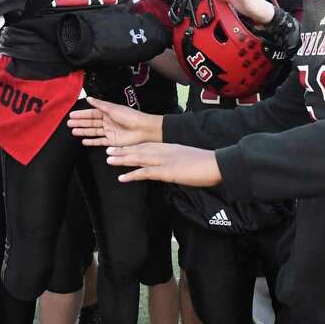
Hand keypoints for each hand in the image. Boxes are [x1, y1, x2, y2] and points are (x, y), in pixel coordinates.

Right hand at [68, 97, 161, 146]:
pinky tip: (84, 141)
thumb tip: (88, 98)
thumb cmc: (129, 116)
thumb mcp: (113, 108)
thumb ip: (100, 105)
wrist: (143, 129)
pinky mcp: (112, 141)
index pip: (91, 113)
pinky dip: (92, 141)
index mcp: (108, 113)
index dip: (82, 114)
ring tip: (73, 131)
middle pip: (91, 123)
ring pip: (93, 132)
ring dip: (83, 131)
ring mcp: (109, 132)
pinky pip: (99, 141)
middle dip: (80, 123)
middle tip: (68, 123)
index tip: (71, 115)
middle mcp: (107, 122)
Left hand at [104, 143, 221, 186]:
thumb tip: (171, 168)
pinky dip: (132, 175)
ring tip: (109, 160)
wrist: (216, 164)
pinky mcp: (167, 171)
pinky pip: (145, 172)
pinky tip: (122, 178)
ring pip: (138, 158)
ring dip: (122, 159)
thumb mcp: (188, 159)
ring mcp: (165, 160)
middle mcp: (164, 151)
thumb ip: (177, 162)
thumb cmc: (206, 164)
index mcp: (170, 147)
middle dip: (123, 151)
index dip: (132, 147)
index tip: (121, 147)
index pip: (147, 146)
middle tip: (108, 151)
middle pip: (139, 149)